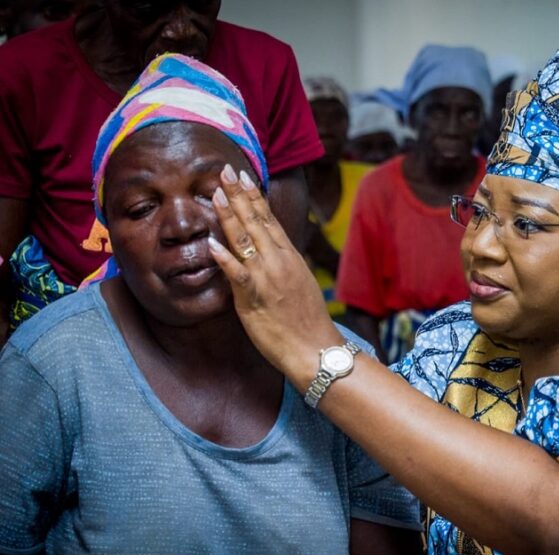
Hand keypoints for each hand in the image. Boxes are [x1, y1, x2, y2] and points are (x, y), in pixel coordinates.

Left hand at [207, 164, 344, 387]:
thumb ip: (281, 265)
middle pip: (256, 221)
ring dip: (229, 215)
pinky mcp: (256, 297)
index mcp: (289, 256)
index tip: (243, 177)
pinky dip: (224, 257)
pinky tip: (210, 243)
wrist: (316, 348)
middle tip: (225, 170)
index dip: (254, 196)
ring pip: (245, 239)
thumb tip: (267, 252)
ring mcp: (268, 277)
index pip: (269, 218)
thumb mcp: (298, 283)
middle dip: (239, 194)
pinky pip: (237, 274)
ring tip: (215, 193)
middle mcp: (279, 260)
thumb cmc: (307, 321)